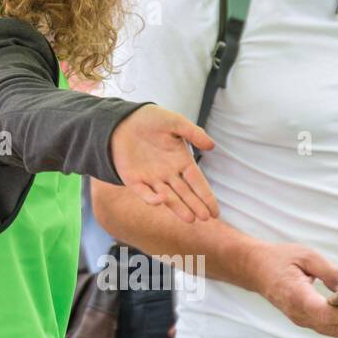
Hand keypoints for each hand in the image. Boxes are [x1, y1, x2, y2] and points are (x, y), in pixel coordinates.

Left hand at [109, 105, 218, 221]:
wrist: (122, 120)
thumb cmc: (150, 119)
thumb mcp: (174, 122)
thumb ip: (193, 133)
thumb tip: (212, 146)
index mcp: (181, 162)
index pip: (197, 182)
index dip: (206, 196)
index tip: (215, 211)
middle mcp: (169, 174)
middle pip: (185, 194)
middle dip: (196, 206)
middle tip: (205, 218)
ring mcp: (151, 179)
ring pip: (168, 198)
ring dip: (179, 208)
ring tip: (190, 218)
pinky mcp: (134, 181)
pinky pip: (144, 193)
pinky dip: (152, 199)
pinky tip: (162, 199)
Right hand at [248, 242, 337, 337]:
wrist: (254, 269)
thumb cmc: (279, 259)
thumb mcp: (305, 254)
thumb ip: (328, 270)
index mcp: (295, 294)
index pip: (323, 312)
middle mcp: (297, 312)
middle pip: (332, 326)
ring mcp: (299, 319)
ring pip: (332, 331)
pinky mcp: (303, 319)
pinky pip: (328, 328)